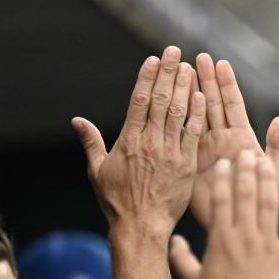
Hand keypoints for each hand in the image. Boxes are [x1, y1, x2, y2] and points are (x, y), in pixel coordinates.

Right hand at [73, 46, 204, 237]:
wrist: (141, 226)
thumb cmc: (117, 201)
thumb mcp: (98, 171)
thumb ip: (91, 142)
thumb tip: (77, 121)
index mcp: (129, 140)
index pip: (139, 100)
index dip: (147, 77)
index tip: (154, 59)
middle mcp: (150, 142)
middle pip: (160, 100)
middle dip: (168, 73)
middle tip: (175, 52)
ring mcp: (170, 153)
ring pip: (178, 113)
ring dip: (184, 87)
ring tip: (189, 67)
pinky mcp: (186, 165)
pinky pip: (192, 135)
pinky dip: (196, 115)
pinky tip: (201, 96)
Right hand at [170, 151, 278, 278]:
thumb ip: (180, 259)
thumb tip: (172, 240)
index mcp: (221, 240)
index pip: (219, 201)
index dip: (221, 179)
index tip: (222, 162)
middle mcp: (245, 237)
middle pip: (245, 196)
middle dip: (245, 171)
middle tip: (245, 151)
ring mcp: (268, 245)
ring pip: (269, 205)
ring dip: (268, 181)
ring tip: (267, 161)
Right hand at [190, 53, 278, 228]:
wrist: (240, 225)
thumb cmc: (262, 201)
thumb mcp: (273, 176)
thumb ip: (276, 149)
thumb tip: (277, 121)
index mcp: (243, 139)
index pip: (233, 106)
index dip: (227, 84)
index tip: (220, 63)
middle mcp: (223, 140)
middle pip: (214, 104)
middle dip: (206, 80)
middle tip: (198, 57)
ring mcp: (206, 149)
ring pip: (198, 115)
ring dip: (192, 92)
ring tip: (183, 69)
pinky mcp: (193, 161)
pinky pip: (185, 137)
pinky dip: (180, 118)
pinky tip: (173, 100)